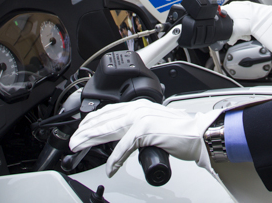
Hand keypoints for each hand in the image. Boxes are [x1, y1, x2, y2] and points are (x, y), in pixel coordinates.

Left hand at [70, 99, 221, 177]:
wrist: (198, 133)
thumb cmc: (179, 132)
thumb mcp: (153, 124)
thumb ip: (137, 127)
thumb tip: (123, 138)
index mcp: (139, 104)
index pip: (108, 111)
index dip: (92, 121)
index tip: (80, 130)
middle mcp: (138, 107)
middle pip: (104, 119)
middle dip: (85, 131)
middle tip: (73, 141)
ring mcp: (141, 118)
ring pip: (109, 129)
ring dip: (92, 140)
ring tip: (80, 148)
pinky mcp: (146, 130)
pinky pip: (124, 146)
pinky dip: (115, 159)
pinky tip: (110, 168)